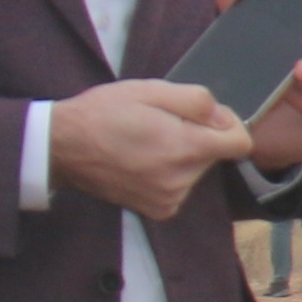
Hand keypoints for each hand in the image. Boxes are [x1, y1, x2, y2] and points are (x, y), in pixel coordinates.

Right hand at [49, 80, 252, 221]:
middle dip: (198, 136)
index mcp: (186, 148)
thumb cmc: (103, 113)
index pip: (241, 144)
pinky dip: (169, 173)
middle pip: (215, 155)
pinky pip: (180, 187)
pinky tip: (141, 160)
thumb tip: (224, 117)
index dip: (230, 124)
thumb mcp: (151, 90)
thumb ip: (197, 102)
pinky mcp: (158, 210)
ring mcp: (170, 199)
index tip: (207, 116)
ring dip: (181, 155)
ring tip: (145, 141)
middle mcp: (182, 180)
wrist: (60, 147)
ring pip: (196, 170)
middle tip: (160, 123)